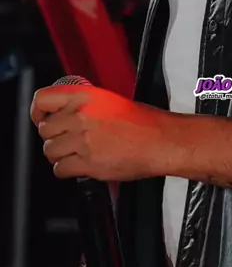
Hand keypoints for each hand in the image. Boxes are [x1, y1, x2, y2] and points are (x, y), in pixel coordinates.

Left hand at [30, 83, 165, 180]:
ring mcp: (83, 140)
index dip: (37, 111)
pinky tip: (80, 164)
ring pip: (50, 150)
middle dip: (53, 136)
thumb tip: (61, 114)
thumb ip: (82, 104)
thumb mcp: (108, 101)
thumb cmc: (141, 121)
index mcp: (85, 96)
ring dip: (59, 154)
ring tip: (75, 153)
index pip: (43, 99)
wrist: (160, 140)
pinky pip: (60, 169)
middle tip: (67, 139)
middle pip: (45, 129)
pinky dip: (66, 169)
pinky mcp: (88, 162)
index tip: (41, 118)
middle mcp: (81, 116)